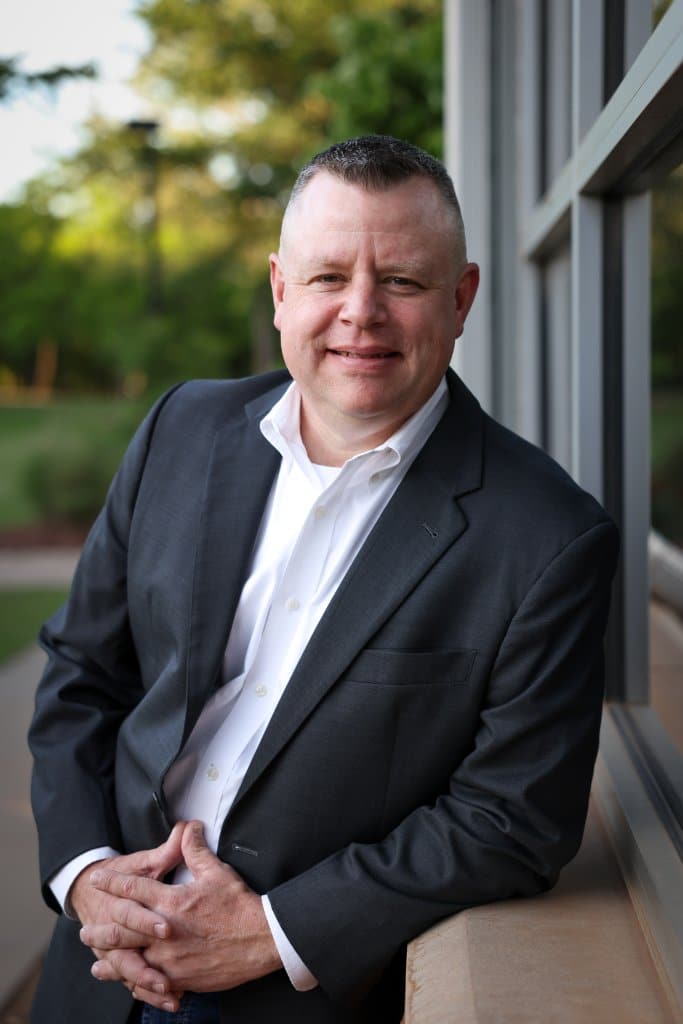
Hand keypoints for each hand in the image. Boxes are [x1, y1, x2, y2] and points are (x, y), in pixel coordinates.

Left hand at [82, 821, 282, 993]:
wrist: (260, 940)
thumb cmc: (239, 906)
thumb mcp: (217, 872)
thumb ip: (195, 850)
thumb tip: (188, 828)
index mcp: (172, 902)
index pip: (134, 888)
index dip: (113, 882)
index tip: (98, 880)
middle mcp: (165, 932)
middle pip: (122, 929)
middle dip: (101, 928)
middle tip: (86, 928)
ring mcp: (171, 958)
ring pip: (131, 960)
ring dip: (111, 960)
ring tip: (97, 961)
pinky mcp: (181, 978)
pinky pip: (151, 982)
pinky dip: (135, 982)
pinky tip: (127, 982)